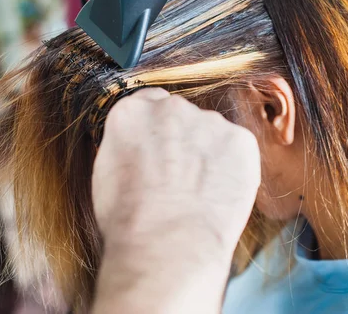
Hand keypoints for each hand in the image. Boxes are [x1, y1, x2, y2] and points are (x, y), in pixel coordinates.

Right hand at [92, 88, 260, 313]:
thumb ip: (127, 147)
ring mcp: (209, 122)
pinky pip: (237, 149)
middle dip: (181, 140)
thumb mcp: (106, 174)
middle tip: (179, 178)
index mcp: (132, 112)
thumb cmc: (130, 220)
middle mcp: (171, 108)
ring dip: (208, 154)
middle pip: (180, 117)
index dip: (154, 129)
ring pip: (210, 133)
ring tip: (199, 193)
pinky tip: (219, 194)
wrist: (167, 245)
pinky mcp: (240, 140)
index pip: (148, 103)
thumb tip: (139, 151)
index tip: (159, 149)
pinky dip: (233, 168)